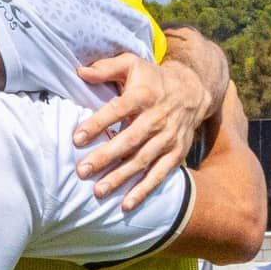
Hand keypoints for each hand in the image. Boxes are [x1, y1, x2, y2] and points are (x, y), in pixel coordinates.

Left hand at [72, 55, 211, 210]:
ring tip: (98, 191)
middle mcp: (157, 118)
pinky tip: (126, 205)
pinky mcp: (176, 153)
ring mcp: (168, 138)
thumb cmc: (152, 78)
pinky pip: (160, 174)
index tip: (77, 138)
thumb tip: (79, 71)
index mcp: (144, 95)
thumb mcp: (132, 64)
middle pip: (129, 140)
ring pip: (142, 160)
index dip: (98, 123)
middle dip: (105, 157)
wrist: (193, 90)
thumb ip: (106, 68)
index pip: (117, 109)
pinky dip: (144, 190)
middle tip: (82, 171)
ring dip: (121, 177)